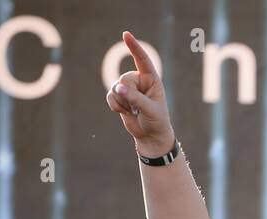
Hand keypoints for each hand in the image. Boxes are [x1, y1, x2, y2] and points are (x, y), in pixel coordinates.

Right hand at [105, 31, 174, 154]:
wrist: (150, 136)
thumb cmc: (156, 121)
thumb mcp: (150, 110)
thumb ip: (135, 98)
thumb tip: (118, 88)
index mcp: (152, 80)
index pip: (143, 60)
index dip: (134, 47)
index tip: (126, 34)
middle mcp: (140, 81)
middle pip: (124, 78)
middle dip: (127, 94)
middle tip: (136, 107)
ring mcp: (129, 88)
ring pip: (115, 87)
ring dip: (122, 102)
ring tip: (133, 111)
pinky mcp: (119, 96)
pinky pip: (110, 95)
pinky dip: (115, 105)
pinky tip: (125, 113)